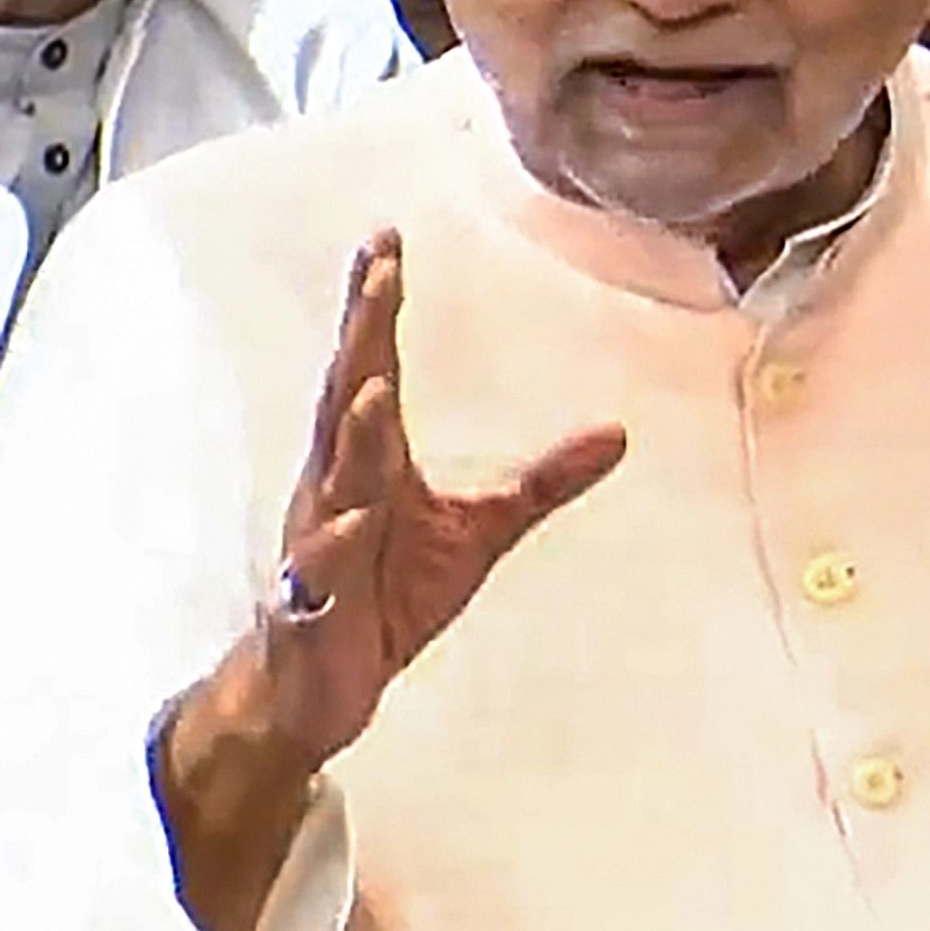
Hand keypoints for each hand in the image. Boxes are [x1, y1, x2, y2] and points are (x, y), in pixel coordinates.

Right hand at [250, 230, 626, 771]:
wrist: (318, 689)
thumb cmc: (387, 596)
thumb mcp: (480, 534)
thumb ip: (542, 482)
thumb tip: (620, 433)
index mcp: (372, 462)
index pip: (374, 367)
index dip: (378, 307)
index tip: (388, 241)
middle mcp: (337, 488)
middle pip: (348, 399)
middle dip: (361, 335)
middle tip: (377, 272)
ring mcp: (318, 543)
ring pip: (335, 480)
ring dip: (353, 434)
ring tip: (373, 385)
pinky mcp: (309, 604)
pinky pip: (319, 572)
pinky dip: (335, 548)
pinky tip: (355, 523)